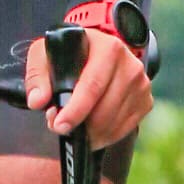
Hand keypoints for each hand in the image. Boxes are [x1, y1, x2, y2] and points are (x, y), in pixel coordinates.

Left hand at [25, 26, 152, 148]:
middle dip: (81, 125)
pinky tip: (92, 130)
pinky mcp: (145, 101)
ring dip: (91, 133)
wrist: (94, 51)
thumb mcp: (46, 54)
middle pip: (105, 108)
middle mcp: (131, 65)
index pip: (93, 85)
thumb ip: (37, 76)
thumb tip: (37, 101)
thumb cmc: (69, 53)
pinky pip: (125, 128)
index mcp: (108, 48)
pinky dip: (106, 135)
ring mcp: (141, 84)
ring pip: (115, 122)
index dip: (75, 110)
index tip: (60, 125)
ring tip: (74, 126)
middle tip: (61, 128)